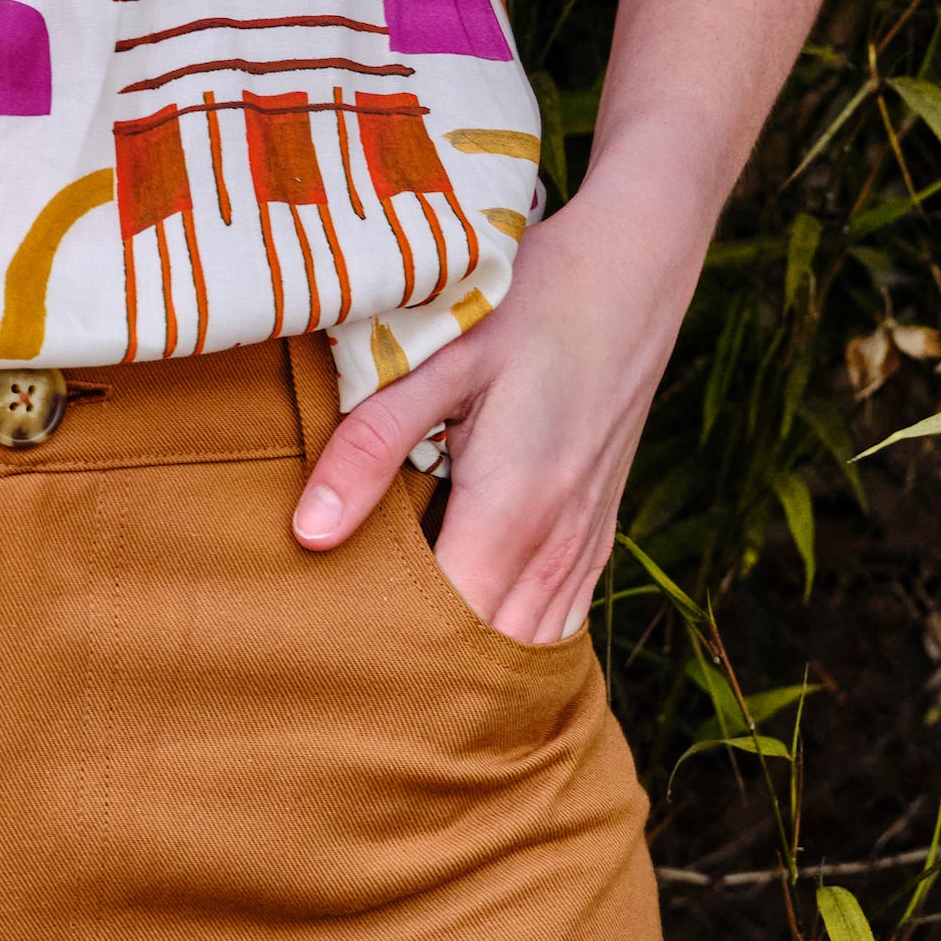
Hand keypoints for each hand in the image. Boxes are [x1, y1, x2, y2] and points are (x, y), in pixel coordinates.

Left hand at [289, 161, 712, 644]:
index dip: (386, 654)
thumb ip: (371, 445)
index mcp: (514, 514)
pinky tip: (464, 622)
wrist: (632, 269)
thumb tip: (308, 534)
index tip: (328, 651)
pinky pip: (558, 619)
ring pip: (528, 647)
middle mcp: (558, 547)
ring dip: (470, 660)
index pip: (445, 633)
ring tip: (396, 654)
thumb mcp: (439, 360)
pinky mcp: (599, 531)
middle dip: (422, 671)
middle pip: (486, 657)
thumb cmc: (529, 303)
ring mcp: (587, 544)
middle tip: (346, 668)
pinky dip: (512, 636)